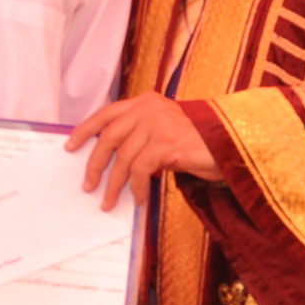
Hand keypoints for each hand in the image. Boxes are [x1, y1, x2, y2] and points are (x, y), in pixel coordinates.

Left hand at [67, 94, 218, 212]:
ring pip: (123, 158)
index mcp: (146, 102)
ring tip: (109, 202)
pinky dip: (136, 188)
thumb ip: (142, 137)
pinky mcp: (166, 143)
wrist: (234, 144)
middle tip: (88, 185)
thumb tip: (114, 161)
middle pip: (108, 137)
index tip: (70, 146)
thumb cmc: (201, 143)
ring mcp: (158, 124)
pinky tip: (140, 199)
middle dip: (94, 164)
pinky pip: (140, 170)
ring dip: (114, 185)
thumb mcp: (167, 132)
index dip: (85, 130)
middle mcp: (149, 108)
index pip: (107, 113)